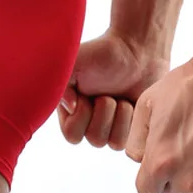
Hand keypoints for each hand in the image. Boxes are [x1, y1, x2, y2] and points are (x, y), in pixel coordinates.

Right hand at [57, 29, 168, 149]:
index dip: (82, 115)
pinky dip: (131, 119)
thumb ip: (59, 84)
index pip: (72, 134)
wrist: (133, 50)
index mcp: (70, 111)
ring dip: (119, 115)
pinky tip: (130, 103)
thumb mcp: (72, 64)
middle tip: (106, 94)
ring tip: (119, 97)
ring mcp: (110, 128)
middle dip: (104, 113)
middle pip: (95, 140)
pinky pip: (131, 139)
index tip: (86, 94)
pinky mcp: (130, 130)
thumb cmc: (100, 54)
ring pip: (113, 142)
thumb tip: (71, 107)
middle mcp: (88, 123)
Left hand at [125, 55, 192, 192]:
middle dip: (171, 173)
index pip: (146, 191)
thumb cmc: (186, 88)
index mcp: (161, 163)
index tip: (158, 155)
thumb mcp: (146, 107)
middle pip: (171, 192)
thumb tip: (141, 163)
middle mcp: (189, 180)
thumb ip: (135, 143)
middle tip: (183, 141)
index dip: (149, 173)